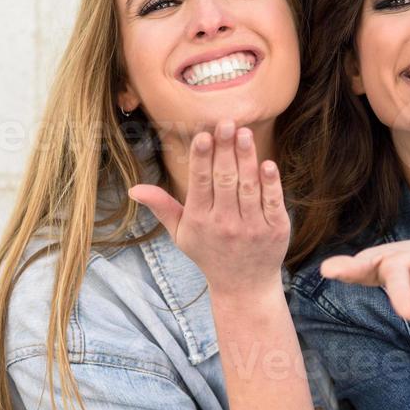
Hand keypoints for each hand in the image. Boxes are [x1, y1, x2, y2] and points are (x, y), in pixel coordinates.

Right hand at [128, 120, 288, 296]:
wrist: (244, 287)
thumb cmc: (209, 254)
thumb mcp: (181, 234)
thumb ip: (162, 207)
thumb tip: (133, 189)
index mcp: (200, 220)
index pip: (200, 184)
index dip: (202, 158)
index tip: (203, 135)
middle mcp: (224, 224)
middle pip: (224, 180)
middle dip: (225, 150)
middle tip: (227, 122)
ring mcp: (252, 227)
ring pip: (248, 186)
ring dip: (247, 158)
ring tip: (245, 133)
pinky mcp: (275, 230)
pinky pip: (273, 202)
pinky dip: (270, 183)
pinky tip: (267, 163)